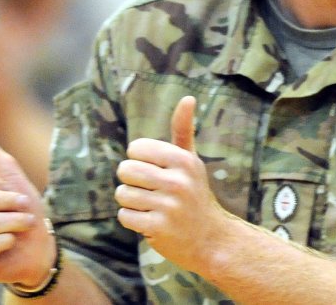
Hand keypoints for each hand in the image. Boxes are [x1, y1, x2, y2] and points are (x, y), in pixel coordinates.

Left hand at [115, 96, 234, 270]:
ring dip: (132, 203)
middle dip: (133, 182)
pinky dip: (133, 220)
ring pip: (123, 194)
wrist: (212, 239)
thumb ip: (183, 130)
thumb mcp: (191, 161)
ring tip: (153, 207)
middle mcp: (178, 181)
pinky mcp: (159, 228)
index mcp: (183, 160)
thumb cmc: (196, 194)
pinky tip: (151, 222)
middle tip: (153, 192)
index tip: (156, 172)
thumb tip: (188, 97)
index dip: (139, 160)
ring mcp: (169, 206)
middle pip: (125, 170)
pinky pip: (125, 216)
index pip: (135, 149)